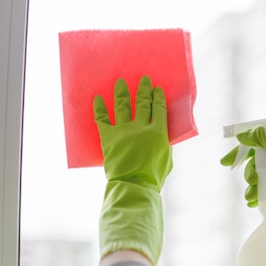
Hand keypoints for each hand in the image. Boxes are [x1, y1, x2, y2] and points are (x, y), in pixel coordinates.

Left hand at [95, 76, 171, 265]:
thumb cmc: (154, 177)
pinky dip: (100, 108)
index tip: (157, 89)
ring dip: (122, 92)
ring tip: (120, 82)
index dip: (158, 97)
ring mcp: (124, 130)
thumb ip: (164, 144)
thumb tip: (162, 137)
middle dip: (143, 89)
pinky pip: (102, 119)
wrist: (134, 186)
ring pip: (123, 105)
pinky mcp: (109, 137)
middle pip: (143, 103)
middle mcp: (141, 127)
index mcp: (158, 133)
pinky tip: (98, 98)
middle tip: (143, 79)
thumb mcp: (167, 159)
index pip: (159, 109)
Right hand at [221, 126, 265, 218]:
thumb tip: (243, 136)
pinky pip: (265, 190)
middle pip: (254, 163)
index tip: (225, 163)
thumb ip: (260, 136)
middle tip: (251, 180)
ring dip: (251, 187)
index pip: (253, 143)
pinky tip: (253, 203)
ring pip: (259, 178)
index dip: (238, 152)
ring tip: (252, 196)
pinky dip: (257, 196)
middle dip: (248, 172)